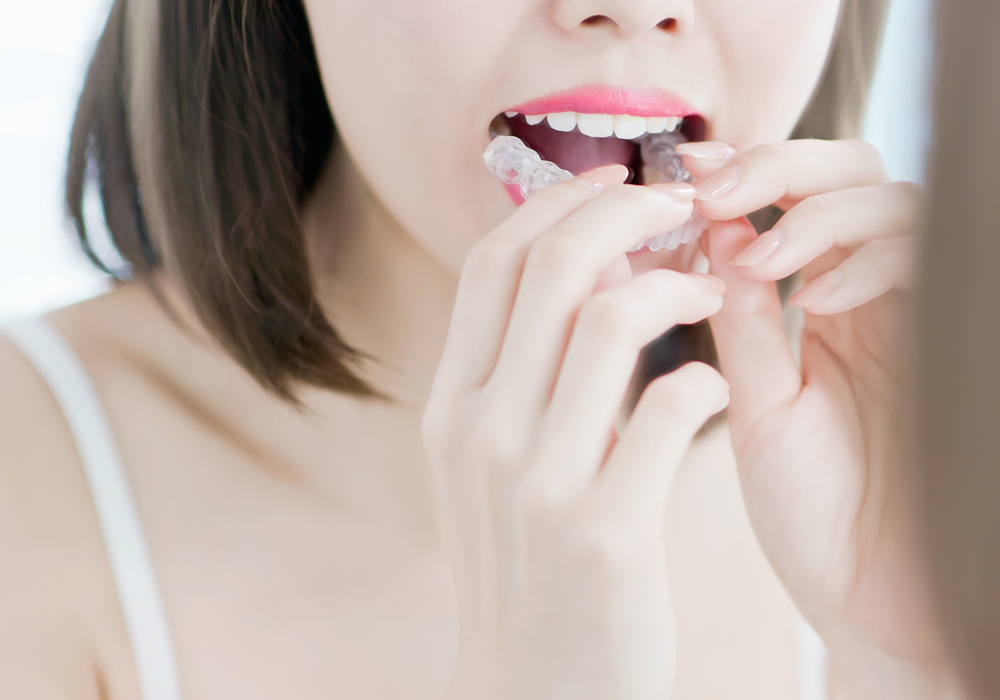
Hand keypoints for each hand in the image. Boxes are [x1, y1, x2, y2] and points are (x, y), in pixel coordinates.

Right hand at [423, 167, 728, 699]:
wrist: (530, 691)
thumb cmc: (525, 565)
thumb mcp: (491, 467)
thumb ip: (519, 376)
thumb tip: (586, 273)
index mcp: (450, 408)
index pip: (490, 264)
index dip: (555, 203)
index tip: (612, 183)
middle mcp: (481, 433)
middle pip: (552, 268)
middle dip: (626, 211)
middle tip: (678, 207)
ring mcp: (539, 483)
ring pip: (613, 319)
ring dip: (677, 284)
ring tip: (708, 291)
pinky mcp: (608, 531)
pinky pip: (671, 407)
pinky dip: (705, 377)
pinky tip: (712, 388)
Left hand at [680, 140, 946, 680]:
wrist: (869, 590)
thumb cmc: (809, 504)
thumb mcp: (758, 400)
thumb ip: (741, 318)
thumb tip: (707, 232)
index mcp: (815, 302)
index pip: (794, 193)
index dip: (743, 168)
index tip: (684, 172)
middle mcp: (869, 295)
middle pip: (850, 170)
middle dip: (781, 163)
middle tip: (718, 190)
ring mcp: (913, 312)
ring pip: (895, 199)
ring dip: (821, 210)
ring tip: (761, 257)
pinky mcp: (949, 332)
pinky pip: (929, 258)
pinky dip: (871, 260)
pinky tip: (813, 301)